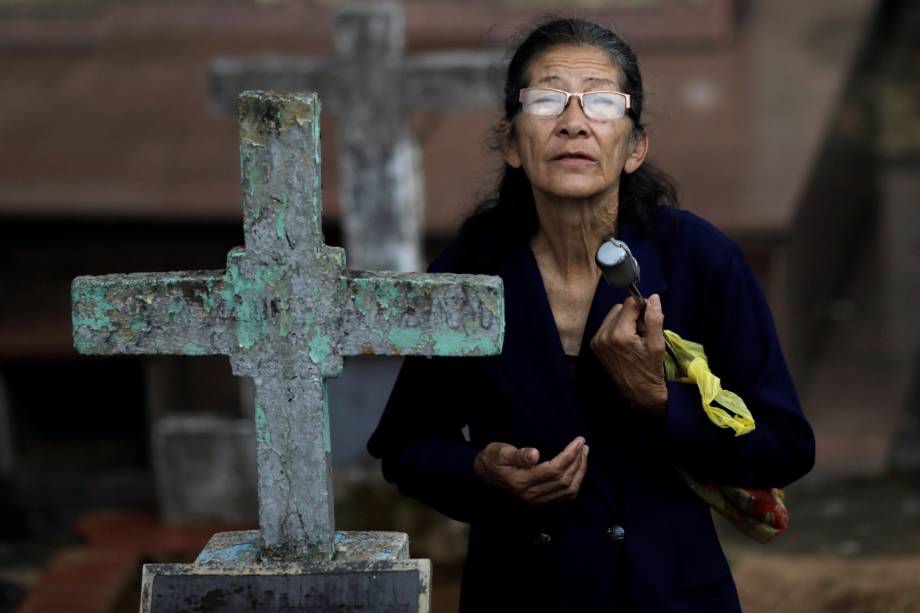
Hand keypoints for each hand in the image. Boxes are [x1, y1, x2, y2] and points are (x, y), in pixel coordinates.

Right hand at [473, 437, 588, 504]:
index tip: (578, 440)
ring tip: (584, 454)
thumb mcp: (501, 452)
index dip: (570, 455)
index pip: (554, 469)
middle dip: (578, 461)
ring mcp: (537, 500)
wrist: (483, 475)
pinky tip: (578, 469)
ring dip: (579, 472)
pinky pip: (564, 496)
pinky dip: (575, 482)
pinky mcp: (540, 501)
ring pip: (568, 490)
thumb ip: (518, 454)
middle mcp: (532, 494)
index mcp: (522, 481)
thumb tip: (535, 454)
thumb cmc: (492, 459)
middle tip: (583, 445)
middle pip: (564, 480)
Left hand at [590, 294, 667, 416]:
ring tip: (634, 338)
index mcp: (619, 334)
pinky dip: (617, 328)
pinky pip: (607, 325)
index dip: (643, 308)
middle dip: (634, 315)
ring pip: (613, 315)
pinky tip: (625, 342)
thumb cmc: (650, 368)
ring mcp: (597, 340)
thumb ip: (654, 318)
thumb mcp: (657, 343)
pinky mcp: (594, 344)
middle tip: (642, 332)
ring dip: (625, 320)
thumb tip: (653, 297)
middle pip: (621, 307)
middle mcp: (604, 335)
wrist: (638, 391)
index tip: (649, 320)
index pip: (630, 303)